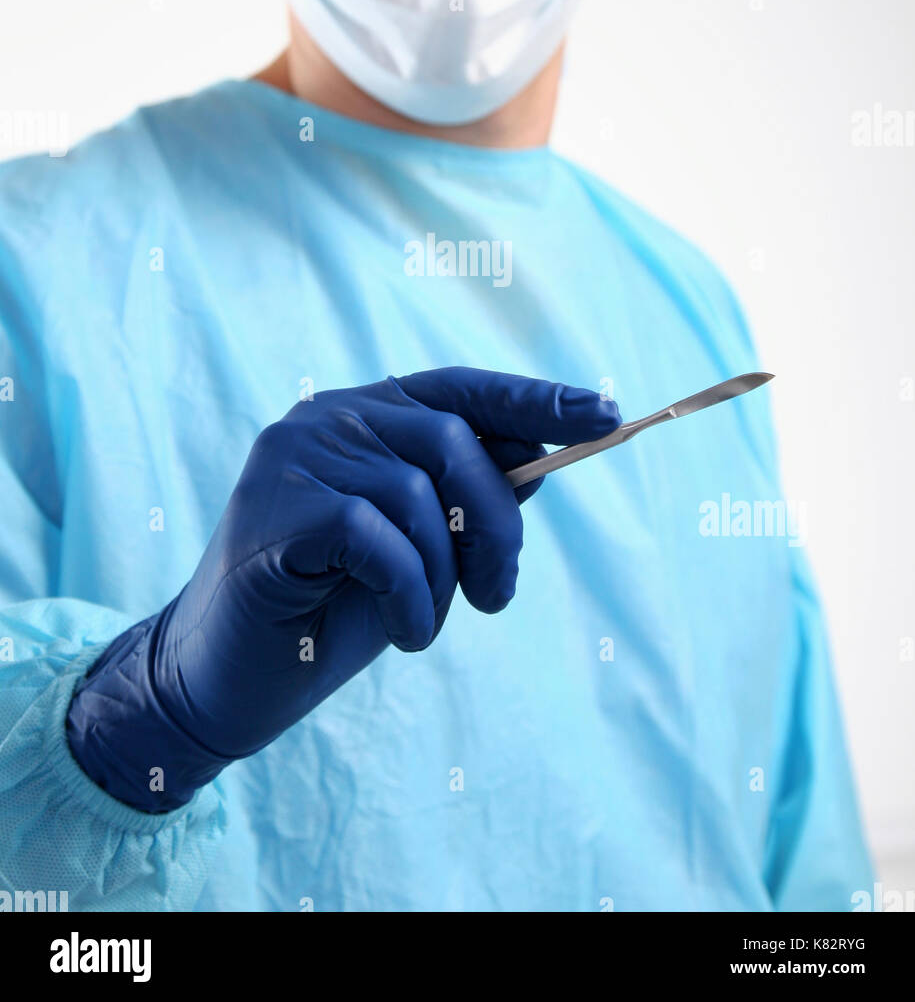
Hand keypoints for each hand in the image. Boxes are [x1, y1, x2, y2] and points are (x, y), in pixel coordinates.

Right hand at [66, 367, 619, 809]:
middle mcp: (327, 416)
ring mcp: (294, 455)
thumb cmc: (330, 611)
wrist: (228, 678)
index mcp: (365, 416)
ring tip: (421, 624)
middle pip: (453, 439)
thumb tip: (541, 459)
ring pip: (420, 495)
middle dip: (497, 524)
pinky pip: (380, 539)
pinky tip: (399, 631)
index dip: (535, 399)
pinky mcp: (275, 507)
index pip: (461, 391)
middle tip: (499, 596)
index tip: (606, 415)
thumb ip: (466, 498)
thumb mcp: (420, 551)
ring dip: (443, 578)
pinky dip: (408, 595)